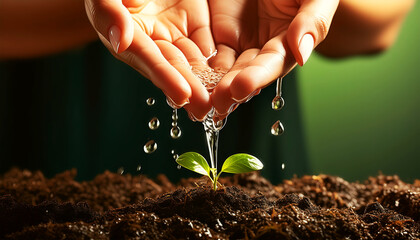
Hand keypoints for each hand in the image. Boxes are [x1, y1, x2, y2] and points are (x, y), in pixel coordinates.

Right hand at [85, 0, 215, 119]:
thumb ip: (110, 12)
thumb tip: (119, 40)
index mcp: (128, 36)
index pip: (147, 58)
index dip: (164, 76)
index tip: (182, 95)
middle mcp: (152, 42)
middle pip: (173, 66)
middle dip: (190, 88)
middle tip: (206, 110)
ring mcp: (175, 33)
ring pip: (194, 61)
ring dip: (208, 82)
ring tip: (224, 102)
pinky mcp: (194, 24)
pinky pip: (210, 45)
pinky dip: (221, 62)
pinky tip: (234, 77)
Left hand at [208, 0, 338, 118]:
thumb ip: (312, 21)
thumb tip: (303, 54)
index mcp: (287, 43)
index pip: (272, 63)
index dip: (258, 76)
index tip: (241, 87)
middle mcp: (261, 47)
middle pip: (245, 72)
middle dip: (231, 88)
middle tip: (216, 102)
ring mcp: (239, 40)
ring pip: (223, 67)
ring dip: (212, 84)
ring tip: (200, 99)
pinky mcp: (218, 31)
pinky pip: (206, 50)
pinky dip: (198, 65)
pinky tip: (188, 77)